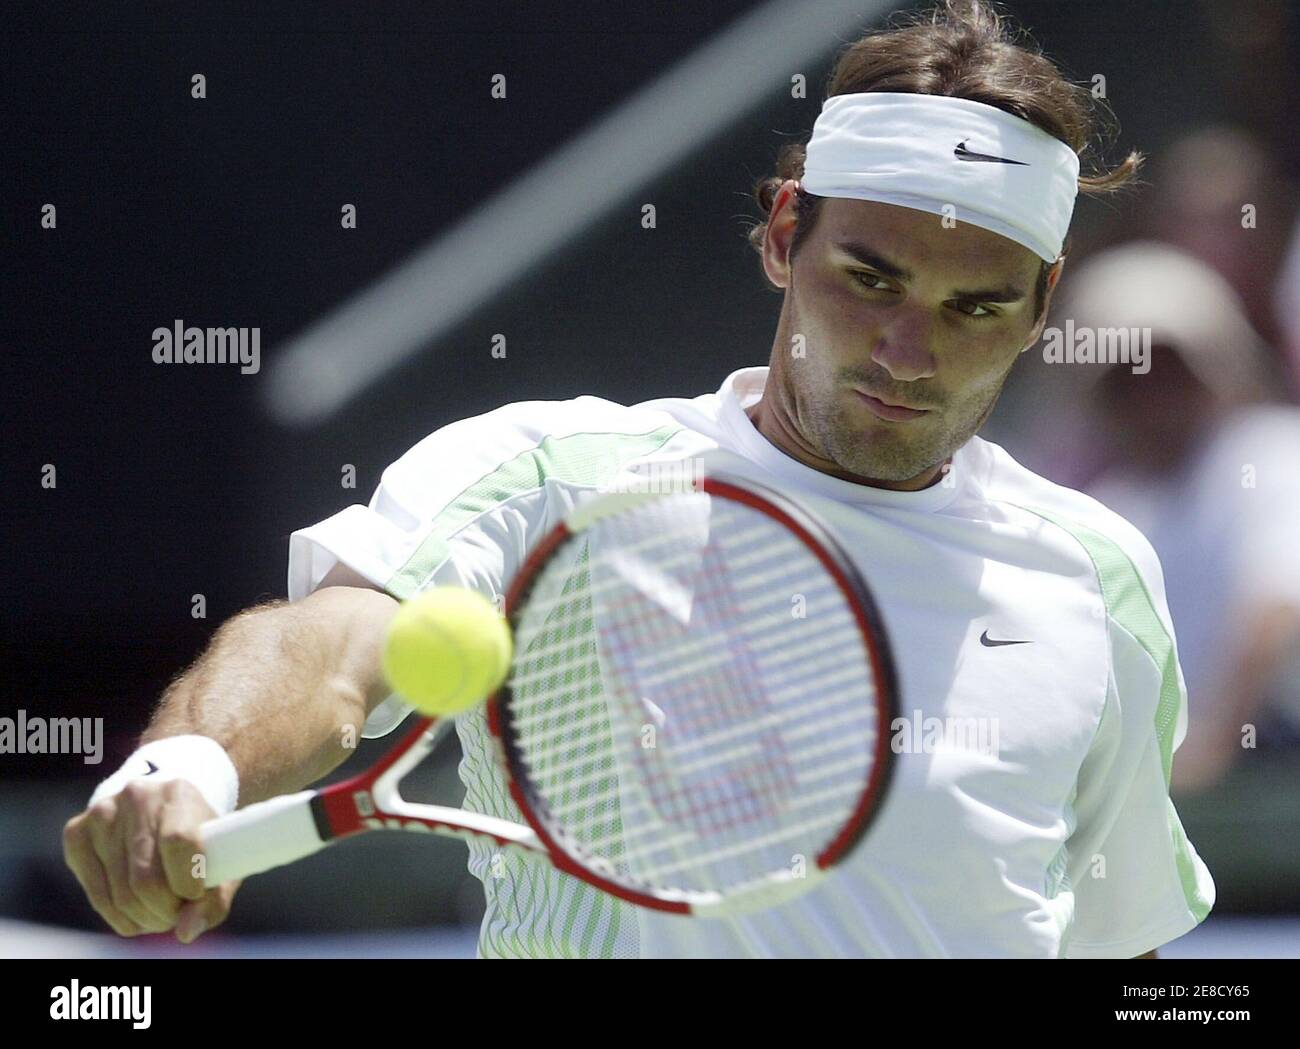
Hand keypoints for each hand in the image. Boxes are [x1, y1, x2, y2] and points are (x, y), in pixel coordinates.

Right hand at [63, 778, 240, 942]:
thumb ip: (213, 901)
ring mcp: (102, 814)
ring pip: (121, 895)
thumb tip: (185, 932)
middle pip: (146, 879)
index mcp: (178, 794)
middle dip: (165, 910)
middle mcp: (137, 797)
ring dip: (145, 918)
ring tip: (162, 914)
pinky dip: (121, 918)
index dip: (188, 882)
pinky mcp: (76, 833)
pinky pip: (98, 896)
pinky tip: (138, 914)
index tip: (195, 895)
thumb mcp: (222, 862)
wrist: (166, 811)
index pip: (180, 842)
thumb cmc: (200, 840)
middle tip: (177, 913)